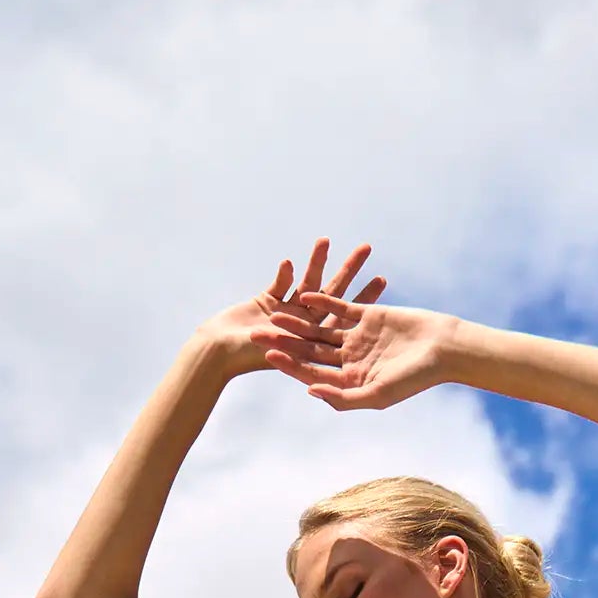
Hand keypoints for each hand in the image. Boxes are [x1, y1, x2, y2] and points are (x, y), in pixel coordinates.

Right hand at [200, 238, 387, 372]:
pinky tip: (290, 262)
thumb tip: (334, 336)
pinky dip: (286, 273)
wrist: (216, 351)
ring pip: (307, 284)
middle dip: (349, 272)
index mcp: (313, 341)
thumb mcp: (284, 354)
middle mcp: (304, 327)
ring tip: (327, 239)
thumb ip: (308, 345)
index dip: (364, 299)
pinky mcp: (266, 301)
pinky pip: (281, 283)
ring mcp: (286, 313)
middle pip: (332, 295)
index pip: (346, 317)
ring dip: (317, 262)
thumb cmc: (246, 358)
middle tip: (367, 248)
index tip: (382, 281)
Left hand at [251, 289, 459, 409]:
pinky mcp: (367, 317)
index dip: (289, 363)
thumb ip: (344, 397)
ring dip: (297, 321)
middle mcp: (349, 361)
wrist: (442, 349)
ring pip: (320, 329)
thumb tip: (310, 392)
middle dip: (284, 342)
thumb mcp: (377, 394)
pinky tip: (302, 294)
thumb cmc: (414, 378)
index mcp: (349, 381)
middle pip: (309, 350)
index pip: (312, 373)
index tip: (267, 354)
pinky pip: (340, 307)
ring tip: (273, 312)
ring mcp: (357, 338)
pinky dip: (323, 301)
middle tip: (255, 332)